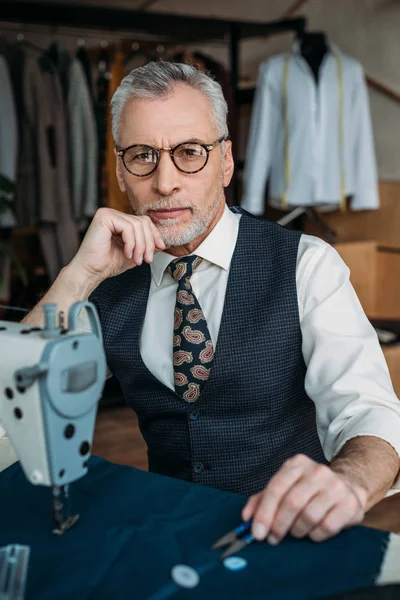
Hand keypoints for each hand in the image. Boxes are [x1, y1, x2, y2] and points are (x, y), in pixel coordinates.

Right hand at [68, 208, 165, 283]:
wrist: (91, 272)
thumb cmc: (108, 264)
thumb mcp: (134, 253)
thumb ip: (147, 245)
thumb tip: (163, 242)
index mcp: (119, 220)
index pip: (144, 221)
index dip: (154, 235)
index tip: (160, 248)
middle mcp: (113, 214)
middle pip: (143, 222)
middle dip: (149, 243)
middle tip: (147, 259)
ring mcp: (107, 213)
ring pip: (137, 225)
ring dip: (141, 246)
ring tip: (137, 260)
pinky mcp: (104, 217)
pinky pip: (128, 227)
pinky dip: (131, 243)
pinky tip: (127, 254)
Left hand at [242, 454, 366, 543]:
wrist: (348, 485)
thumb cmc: (309, 489)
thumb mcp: (285, 486)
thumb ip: (262, 499)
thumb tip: (246, 517)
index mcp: (297, 464)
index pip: (276, 487)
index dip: (264, 512)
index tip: (257, 532)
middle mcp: (317, 471)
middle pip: (292, 502)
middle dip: (279, 525)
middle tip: (273, 539)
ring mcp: (335, 486)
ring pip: (309, 516)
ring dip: (297, 531)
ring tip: (295, 532)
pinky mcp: (348, 504)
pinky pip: (326, 527)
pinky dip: (315, 535)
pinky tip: (313, 532)